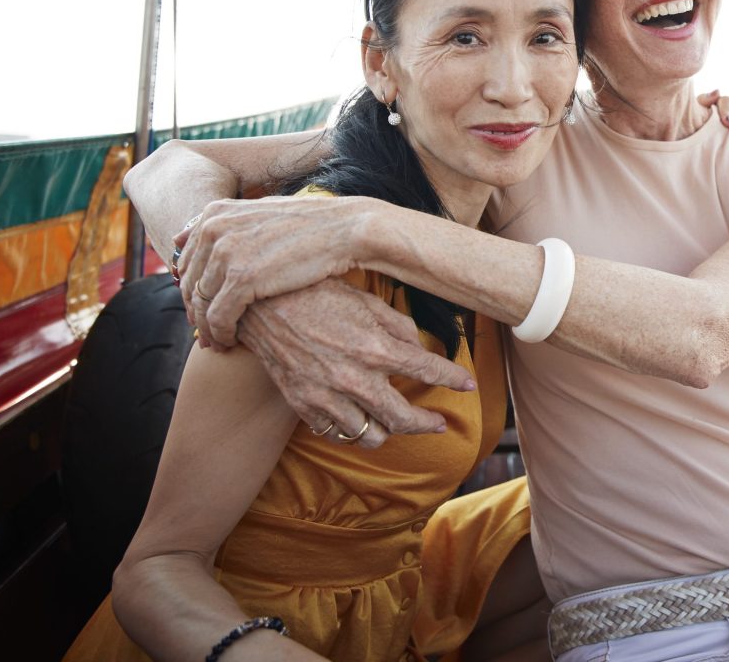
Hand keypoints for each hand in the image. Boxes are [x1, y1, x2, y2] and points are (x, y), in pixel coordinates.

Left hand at [176, 196, 376, 346]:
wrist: (346, 229)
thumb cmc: (310, 224)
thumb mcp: (260, 212)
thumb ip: (223, 223)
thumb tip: (182, 234)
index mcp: (215, 213)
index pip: (186, 260)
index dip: (191, 289)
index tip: (202, 308)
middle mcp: (214, 230)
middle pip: (189, 283)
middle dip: (195, 311)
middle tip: (205, 333)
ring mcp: (226, 254)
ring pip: (201, 303)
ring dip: (207, 328)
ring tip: (217, 342)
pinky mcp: (242, 280)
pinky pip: (218, 317)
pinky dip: (222, 334)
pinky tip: (231, 343)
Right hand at [236, 280, 476, 447]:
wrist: (260, 304)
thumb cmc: (316, 293)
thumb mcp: (365, 300)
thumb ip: (397, 325)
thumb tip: (420, 345)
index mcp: (375, 347)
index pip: (428, 371)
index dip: (454, 380)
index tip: (468, 384)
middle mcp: (354, 378)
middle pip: (403, 418)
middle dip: (427, 424)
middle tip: (439, 423)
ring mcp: (327, 397)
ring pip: (370, 436)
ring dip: (389, 432)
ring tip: (398, 424)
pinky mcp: (304, 406)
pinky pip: (337, 432)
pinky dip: (353, 430)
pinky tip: (361, 419)